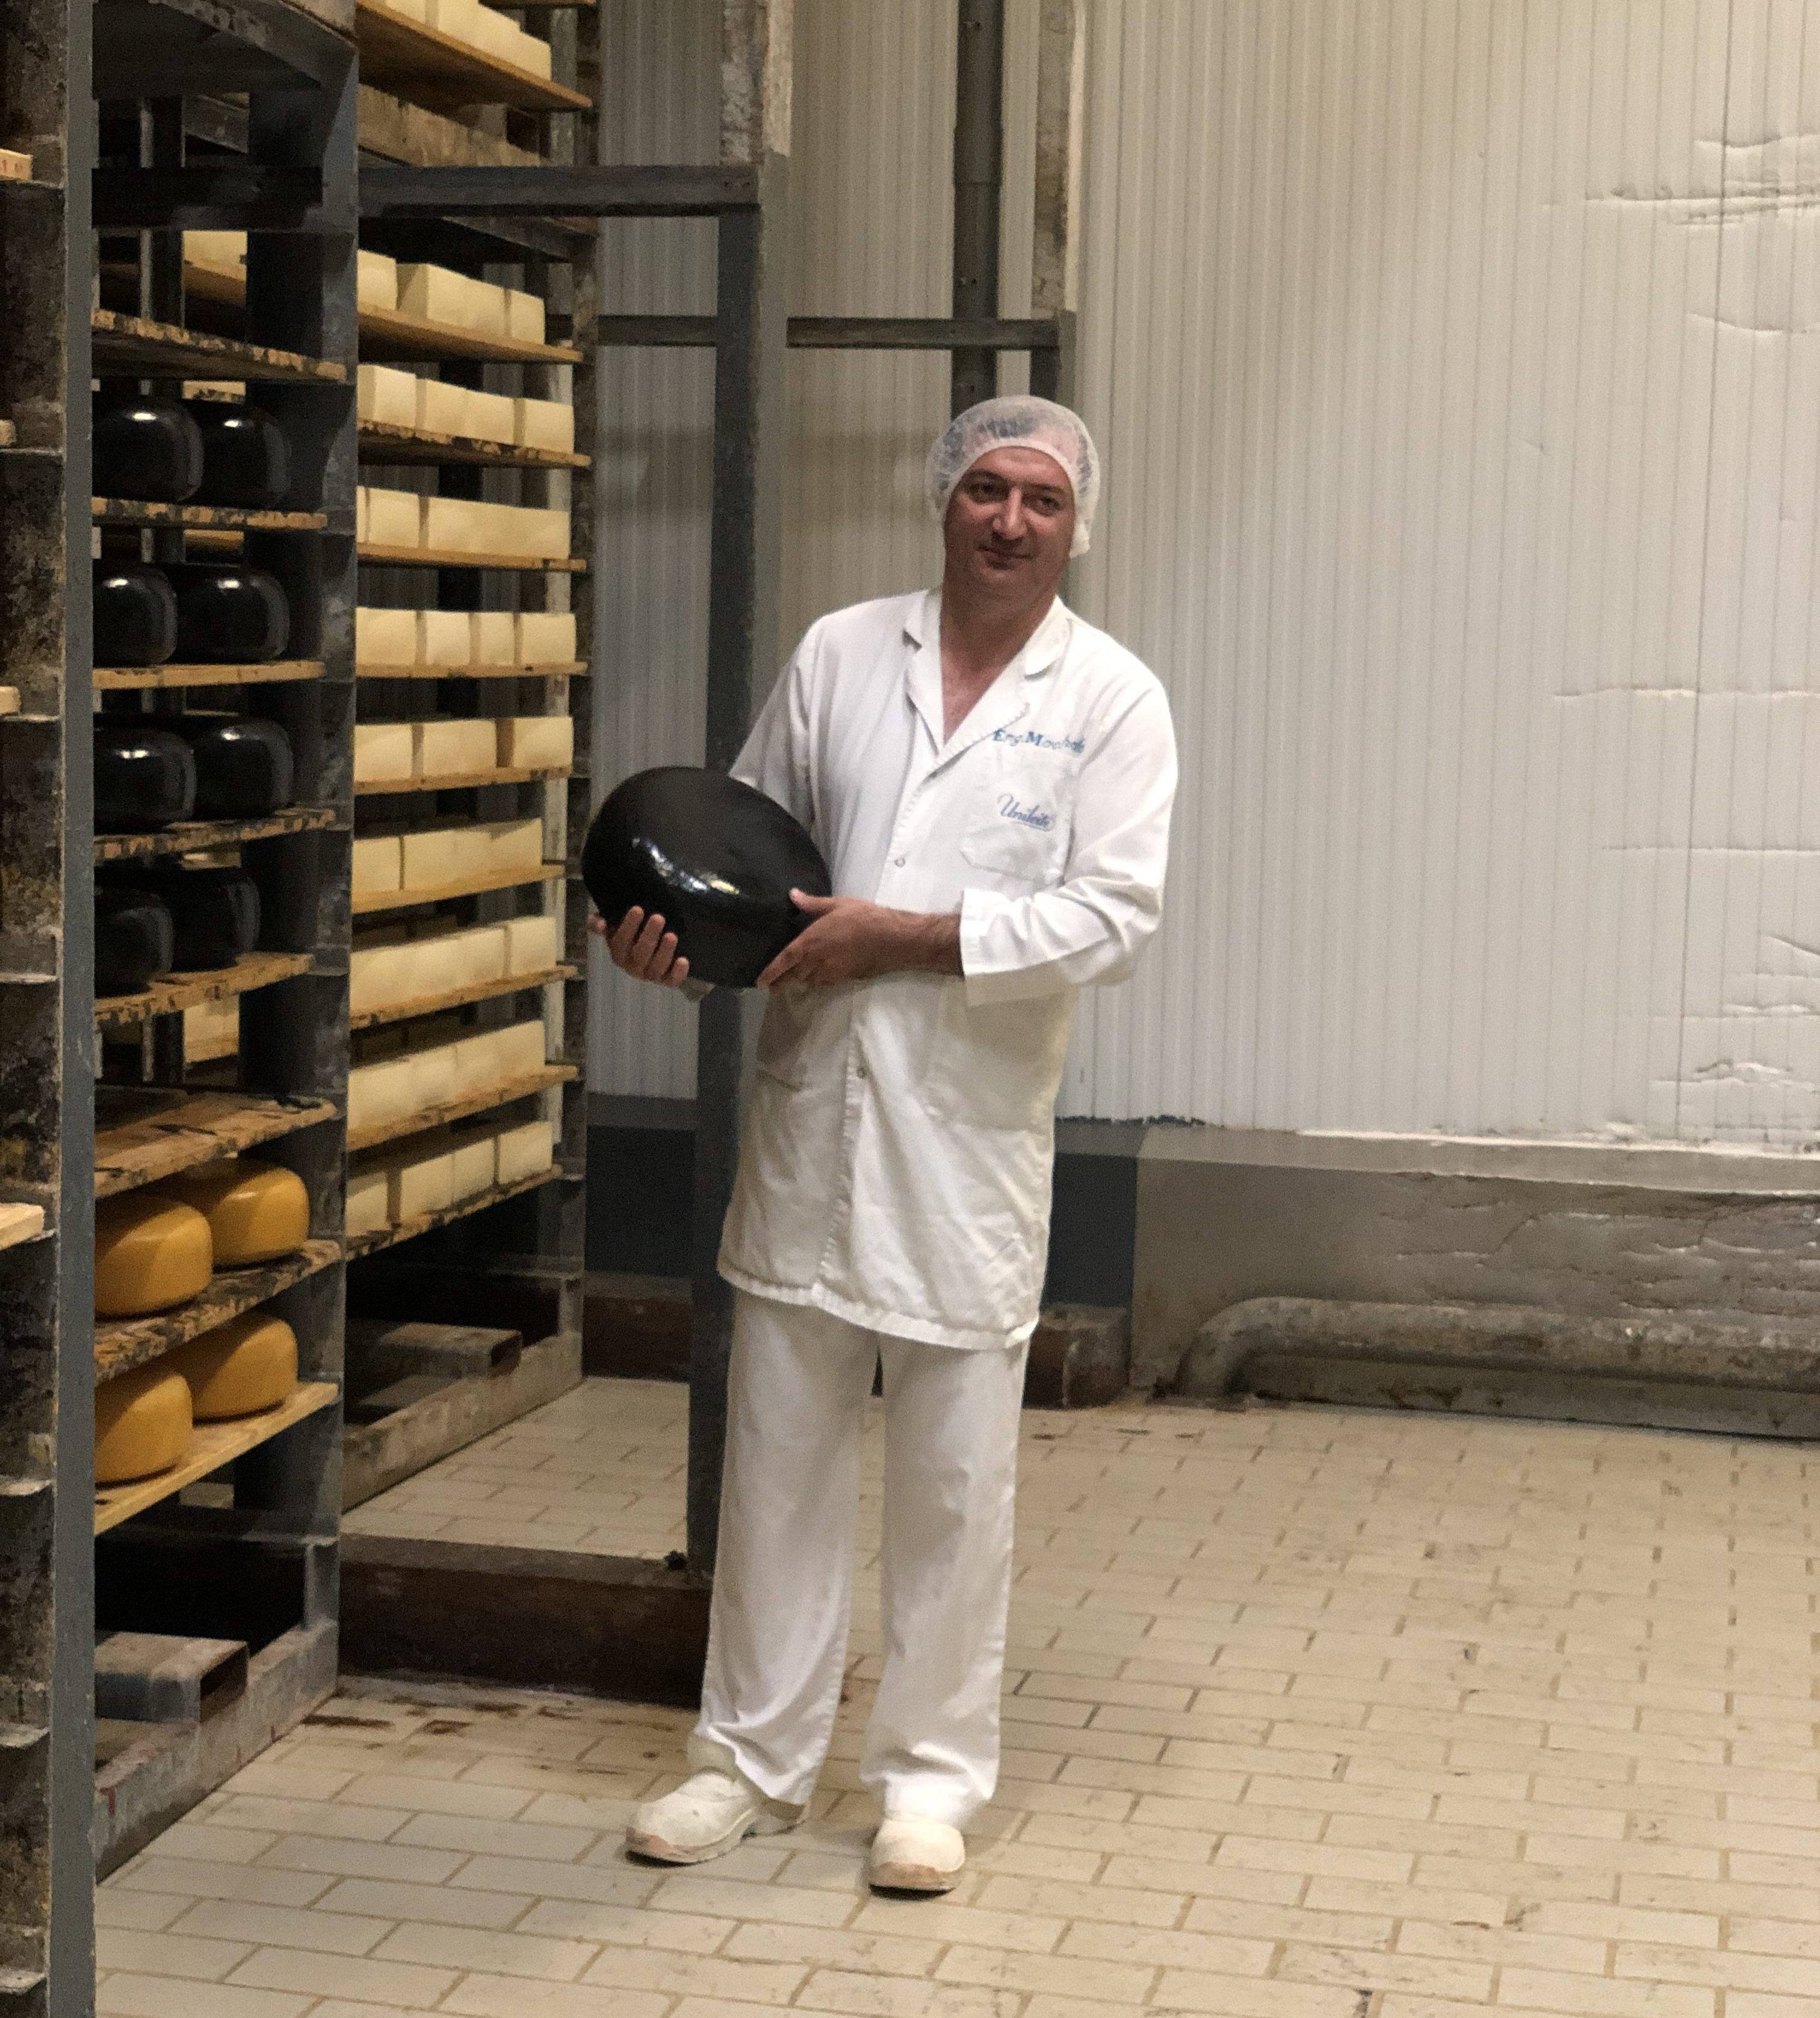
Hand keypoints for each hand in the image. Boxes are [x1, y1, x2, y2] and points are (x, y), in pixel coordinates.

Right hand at [591, 906, 690, 987]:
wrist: (652, 944)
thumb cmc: (631, 933)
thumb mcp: (613, 925)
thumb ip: (598, 923)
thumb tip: (600, 924)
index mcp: (618, 953)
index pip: (620, 941)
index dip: (628, 927)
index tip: (638, 909)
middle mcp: (632, 966)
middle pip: (639, 954)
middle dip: (649, 936)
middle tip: (658, 918)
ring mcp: (650, 974)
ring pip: (655, 967)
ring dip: (664, 952)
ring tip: (671, 935)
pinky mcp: (666, 979)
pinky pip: (671, 980)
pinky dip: (678, 973)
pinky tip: (683, 960)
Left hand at [757, 890, 960, 987]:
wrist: (891, 939)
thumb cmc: (864, 918)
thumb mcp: (837, 904)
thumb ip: (812, 903)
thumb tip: (792, 894)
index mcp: (811, 941)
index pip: (785, 959)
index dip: (771, 971)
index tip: (760, 981)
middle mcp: (817, 960)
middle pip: (794, 975)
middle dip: (780, 982)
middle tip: (770, 987)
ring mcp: (831, 971)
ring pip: (808, 980)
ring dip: (797, 982)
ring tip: (788, 983)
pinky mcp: (844, 977)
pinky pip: (823, 982)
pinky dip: (815, 981)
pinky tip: (814, 979)